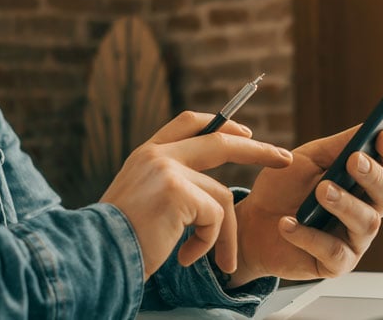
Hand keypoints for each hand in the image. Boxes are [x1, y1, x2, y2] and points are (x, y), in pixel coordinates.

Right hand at [102, 111, 292, 279]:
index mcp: (147, 153)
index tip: (246, 131)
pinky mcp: (178, 192)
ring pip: (221, 196)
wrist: (97, 255)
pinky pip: (215, 218)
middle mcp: (157, 155)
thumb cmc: (119, 241)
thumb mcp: (141, 202)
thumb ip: (169, 186)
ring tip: (214, 260)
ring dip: (223, 234)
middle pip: (221, 141)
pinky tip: (185, 257)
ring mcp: (168, 169)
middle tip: (285, 159)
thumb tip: (208, 194)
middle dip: (259, 150)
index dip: (222, 124)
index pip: (189, 122)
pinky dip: (208, 244)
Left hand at [230, 127, 382, 285]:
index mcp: (364, 180)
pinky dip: (309, 236)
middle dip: (374, 176)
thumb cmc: (283, 189)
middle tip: (353, 162)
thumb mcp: (307, 159)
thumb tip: (368, 129)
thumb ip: (337, 147)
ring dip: (344, 204)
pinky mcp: (336, 264)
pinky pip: (334, 252)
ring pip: (366, 223)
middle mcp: (366, 209)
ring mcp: (354, 239)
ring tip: (321, 191)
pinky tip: (288, 223)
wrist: (252, 224)